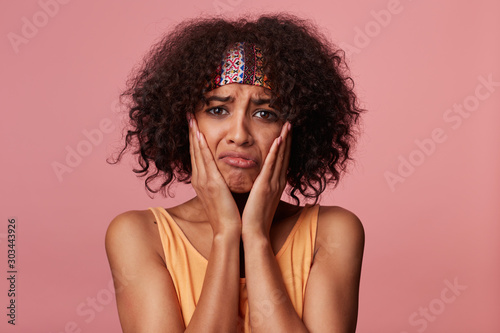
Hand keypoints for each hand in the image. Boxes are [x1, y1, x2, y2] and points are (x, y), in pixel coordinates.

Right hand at [188, 114, 240, 235]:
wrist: (228, 231)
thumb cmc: (228, 214)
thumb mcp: (222, 195)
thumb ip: (221, 183)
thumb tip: (225, 175)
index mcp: (202, 182)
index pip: (197, 155)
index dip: (195, 139)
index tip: (194, 124)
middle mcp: (199, 179)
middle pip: (194, 150)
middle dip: (191, 131)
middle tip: (188, 114)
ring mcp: (203, 181)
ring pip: (197, 152)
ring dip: (195, 133)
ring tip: (192, 118)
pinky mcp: (211, 183)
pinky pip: (205, 160)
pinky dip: (202, 146)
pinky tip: (201, 133)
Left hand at [241, 122, 291, 237]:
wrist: (252, 233)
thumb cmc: (253, 218)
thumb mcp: (258, 199)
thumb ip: (259, 188)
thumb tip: (255, 181)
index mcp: (275, 185)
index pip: (281, 161)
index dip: (285, 146)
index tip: (286, 133)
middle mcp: (277, 182)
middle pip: (285, 156)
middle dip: (288, 139)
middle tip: (290, 123)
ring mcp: (272, 184)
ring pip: (280, 157)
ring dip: (284, 140)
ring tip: (287, 125)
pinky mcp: (265, 187)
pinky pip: (271, 166)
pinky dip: (276, 153)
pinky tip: (278, 140)